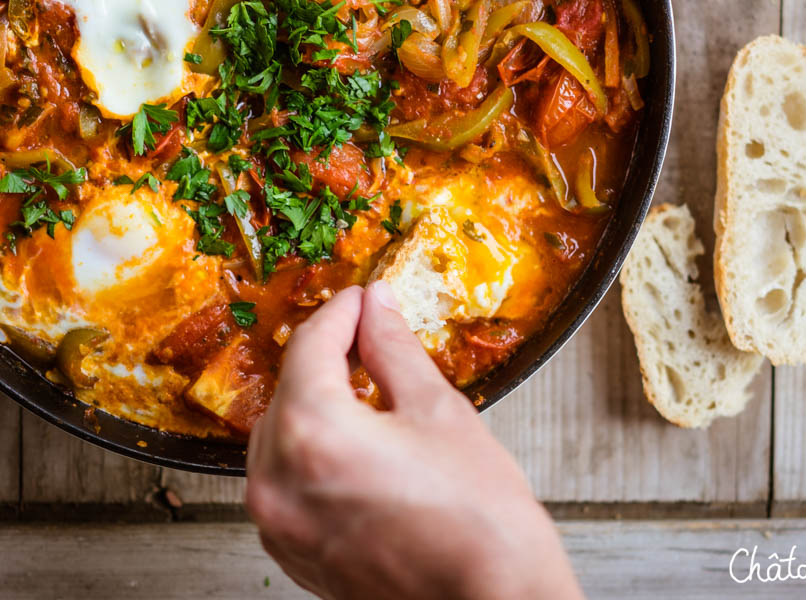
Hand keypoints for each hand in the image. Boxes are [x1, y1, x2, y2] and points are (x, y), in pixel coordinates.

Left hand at [246, 282, 583, 599]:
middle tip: (368, 335)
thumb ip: (392, 347)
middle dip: (327, 356)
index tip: (365, 299)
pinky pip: (284, 481)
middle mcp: (280, 482)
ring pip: (279, 435)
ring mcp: (281, 525)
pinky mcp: (293, 553)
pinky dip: (310, 451)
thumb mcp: (437, 409)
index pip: (311, 346)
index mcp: (313, 434)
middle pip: (288, 389)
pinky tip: (355, 442)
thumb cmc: (478, 517)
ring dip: (315, 402)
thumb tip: (376, 306)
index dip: (342, 312)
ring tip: (365, 388)